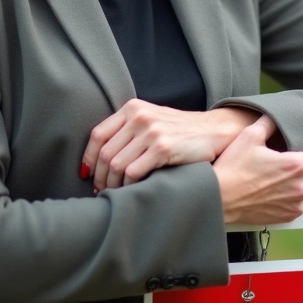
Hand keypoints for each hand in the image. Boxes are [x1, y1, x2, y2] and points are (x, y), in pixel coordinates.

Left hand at [83, 100, 259, 190]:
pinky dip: (129, 186)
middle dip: (100, 177)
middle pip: (105, 153)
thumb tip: (98, 159)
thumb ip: (127, 131)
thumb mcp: (152, 121)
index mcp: (132, 108)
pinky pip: (134, 172)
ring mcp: (151, 131)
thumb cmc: (181, 131)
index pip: (98, 135)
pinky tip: (134, 190)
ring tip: (117, 193)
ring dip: (113, 184)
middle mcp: (139, 117)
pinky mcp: (163, 147)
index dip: (89, 158)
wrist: (215, 131)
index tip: (88, 174)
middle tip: (102, 190)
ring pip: (117, 164)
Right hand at [212, 116, 302, 225]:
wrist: (219, 199)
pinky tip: (269, 191)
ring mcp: (296, 203)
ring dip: (295, 182)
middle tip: (278, 163)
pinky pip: (297, 202)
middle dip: (302, 166)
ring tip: (269, 179)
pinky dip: (288, 196)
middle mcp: (300, 186)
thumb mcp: (249, 137)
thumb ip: (269, 123)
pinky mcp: (289, 216)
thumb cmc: (231, 168)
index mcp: (295, 164)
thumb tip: (277, 116)